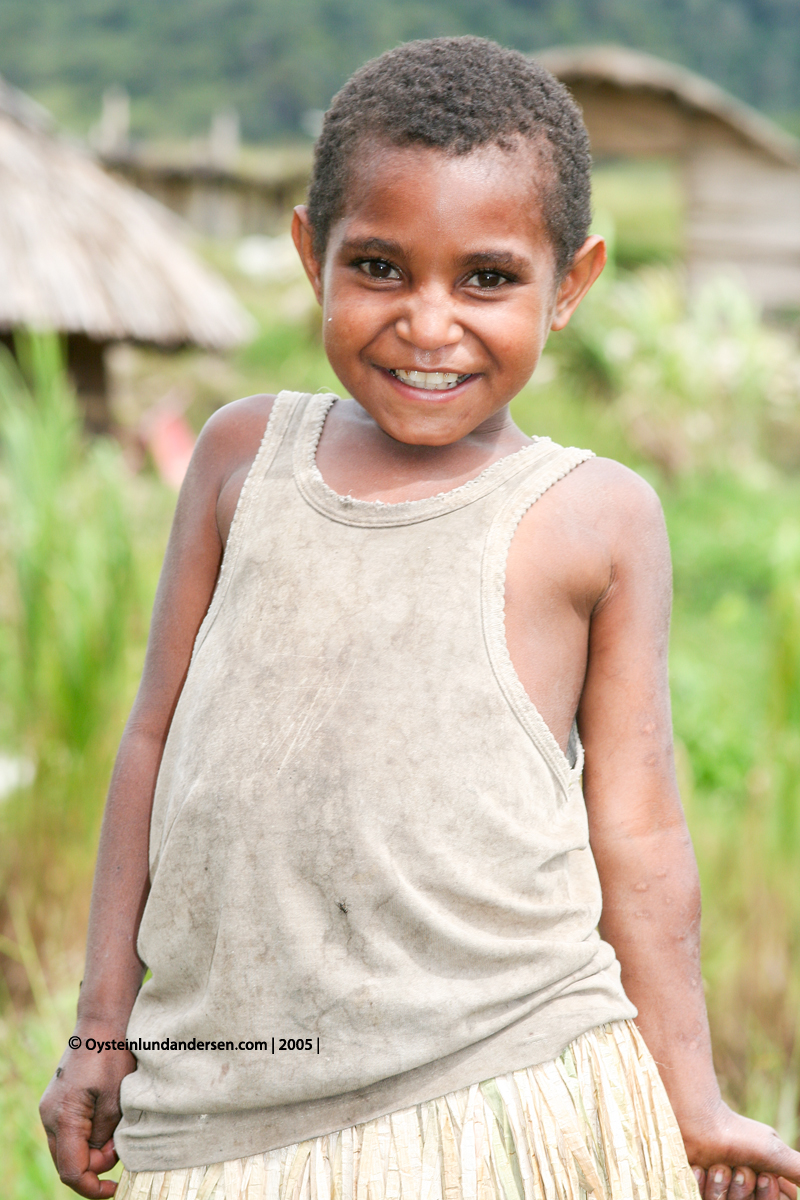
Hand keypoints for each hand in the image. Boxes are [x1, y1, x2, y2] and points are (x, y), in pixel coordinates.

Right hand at [39, 1027, 136, 1197]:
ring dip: (94, 1148)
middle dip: (97, 1164)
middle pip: (69, 1162)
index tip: (115, 1188)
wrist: (102, 1021)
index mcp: (63, 1118)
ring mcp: (51, 1109)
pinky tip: (108, 1118)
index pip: (72, 1171)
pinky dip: (90, 1134)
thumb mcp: (116, 1100)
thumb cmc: (112, 1055)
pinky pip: (71, 1131)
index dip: (93, 1187)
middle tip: (122, 1143)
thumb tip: (102, 1159)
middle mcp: (50, 1116)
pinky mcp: (59, 1102)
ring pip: (70, 1147)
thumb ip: (106, 1136)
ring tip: (118, 1125)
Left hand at [681, 1100, 799, 1199]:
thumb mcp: (775, 1153)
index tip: (764, 1175)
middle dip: (745, 1188)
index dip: (768, 1195)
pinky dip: (704, 1183)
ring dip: (724, 1184)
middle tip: (740, 1166)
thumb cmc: (739, 1134)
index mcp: (763, 1186)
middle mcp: (743, 1192)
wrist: (699, 1121)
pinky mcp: (699, 1192)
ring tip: (718, 1164)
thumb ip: (798, 1170)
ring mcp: (720, 1193)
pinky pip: (704, 1199)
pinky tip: (702, 1168)